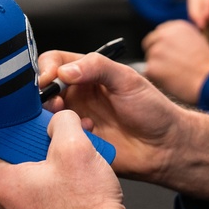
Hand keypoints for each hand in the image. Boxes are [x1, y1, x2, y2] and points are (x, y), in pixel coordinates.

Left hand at [0, 110, 134, 208]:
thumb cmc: (88, 207)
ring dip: (60, 168)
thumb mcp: (75, 145)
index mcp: (2, 183)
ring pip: (38, 181)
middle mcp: (4, 207)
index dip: (30, 127)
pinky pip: (47, 201)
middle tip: (73, 143)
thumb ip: (62, 120)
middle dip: (51, 147)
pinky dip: (64, 190)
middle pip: (23, 160)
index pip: (5, 140)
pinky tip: (84, 188)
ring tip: (84, 166)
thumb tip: (59, 119)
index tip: (47, 125)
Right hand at [37, 50, 208, 197]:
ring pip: (45, 115)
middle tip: (54, 102)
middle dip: (43, 95)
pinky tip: (85, 134)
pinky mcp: (76, 143)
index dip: (46, 68)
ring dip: (51, 116)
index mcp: (88, 74)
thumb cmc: (153, 109)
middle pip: (44, 89)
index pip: (55, 62)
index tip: (47, 78)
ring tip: (67, 118)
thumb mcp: (127, 80)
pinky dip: (62, 136)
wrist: (166, 147)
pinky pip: (56, 139)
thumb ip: (97, 67)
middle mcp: (78, 95)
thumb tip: (65, 70)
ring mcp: (76, 120)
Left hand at [141, 20, 208, 103]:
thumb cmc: (208, 66)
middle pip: (149, 44)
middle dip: (157, 55)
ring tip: (175, 75)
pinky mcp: (151, 67)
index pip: (159, 33)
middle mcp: (163, 35)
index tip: (170, 54)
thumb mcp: (198, 40)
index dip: (163, 45)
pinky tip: (172, 81)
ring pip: (149, 60)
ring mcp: (156, 51)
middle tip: (170, 67)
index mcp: (176, 26)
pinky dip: (157, 79)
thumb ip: (180, 38)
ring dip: (157, 67)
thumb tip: (169, 43)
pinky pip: (149, 73)